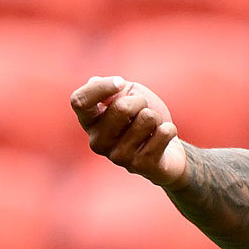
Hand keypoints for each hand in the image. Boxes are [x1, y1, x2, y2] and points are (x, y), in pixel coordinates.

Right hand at [70, 76, 186, 186]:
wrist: (166, 150)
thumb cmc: (142, 118)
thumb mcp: (128, 95)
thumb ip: (112, 89)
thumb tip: (93, 82)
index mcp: (89, 122)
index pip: (79, 101)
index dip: (102, 87)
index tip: (121, 83)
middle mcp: (97, 142)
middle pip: (122, 107)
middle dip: (141, 102)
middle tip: (143, 112)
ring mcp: (118, 157)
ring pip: (147, 118)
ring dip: (156, 118)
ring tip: (151, 129)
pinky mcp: (140, 166)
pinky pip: (164, 132)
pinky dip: (169, 129)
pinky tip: (162, 140)